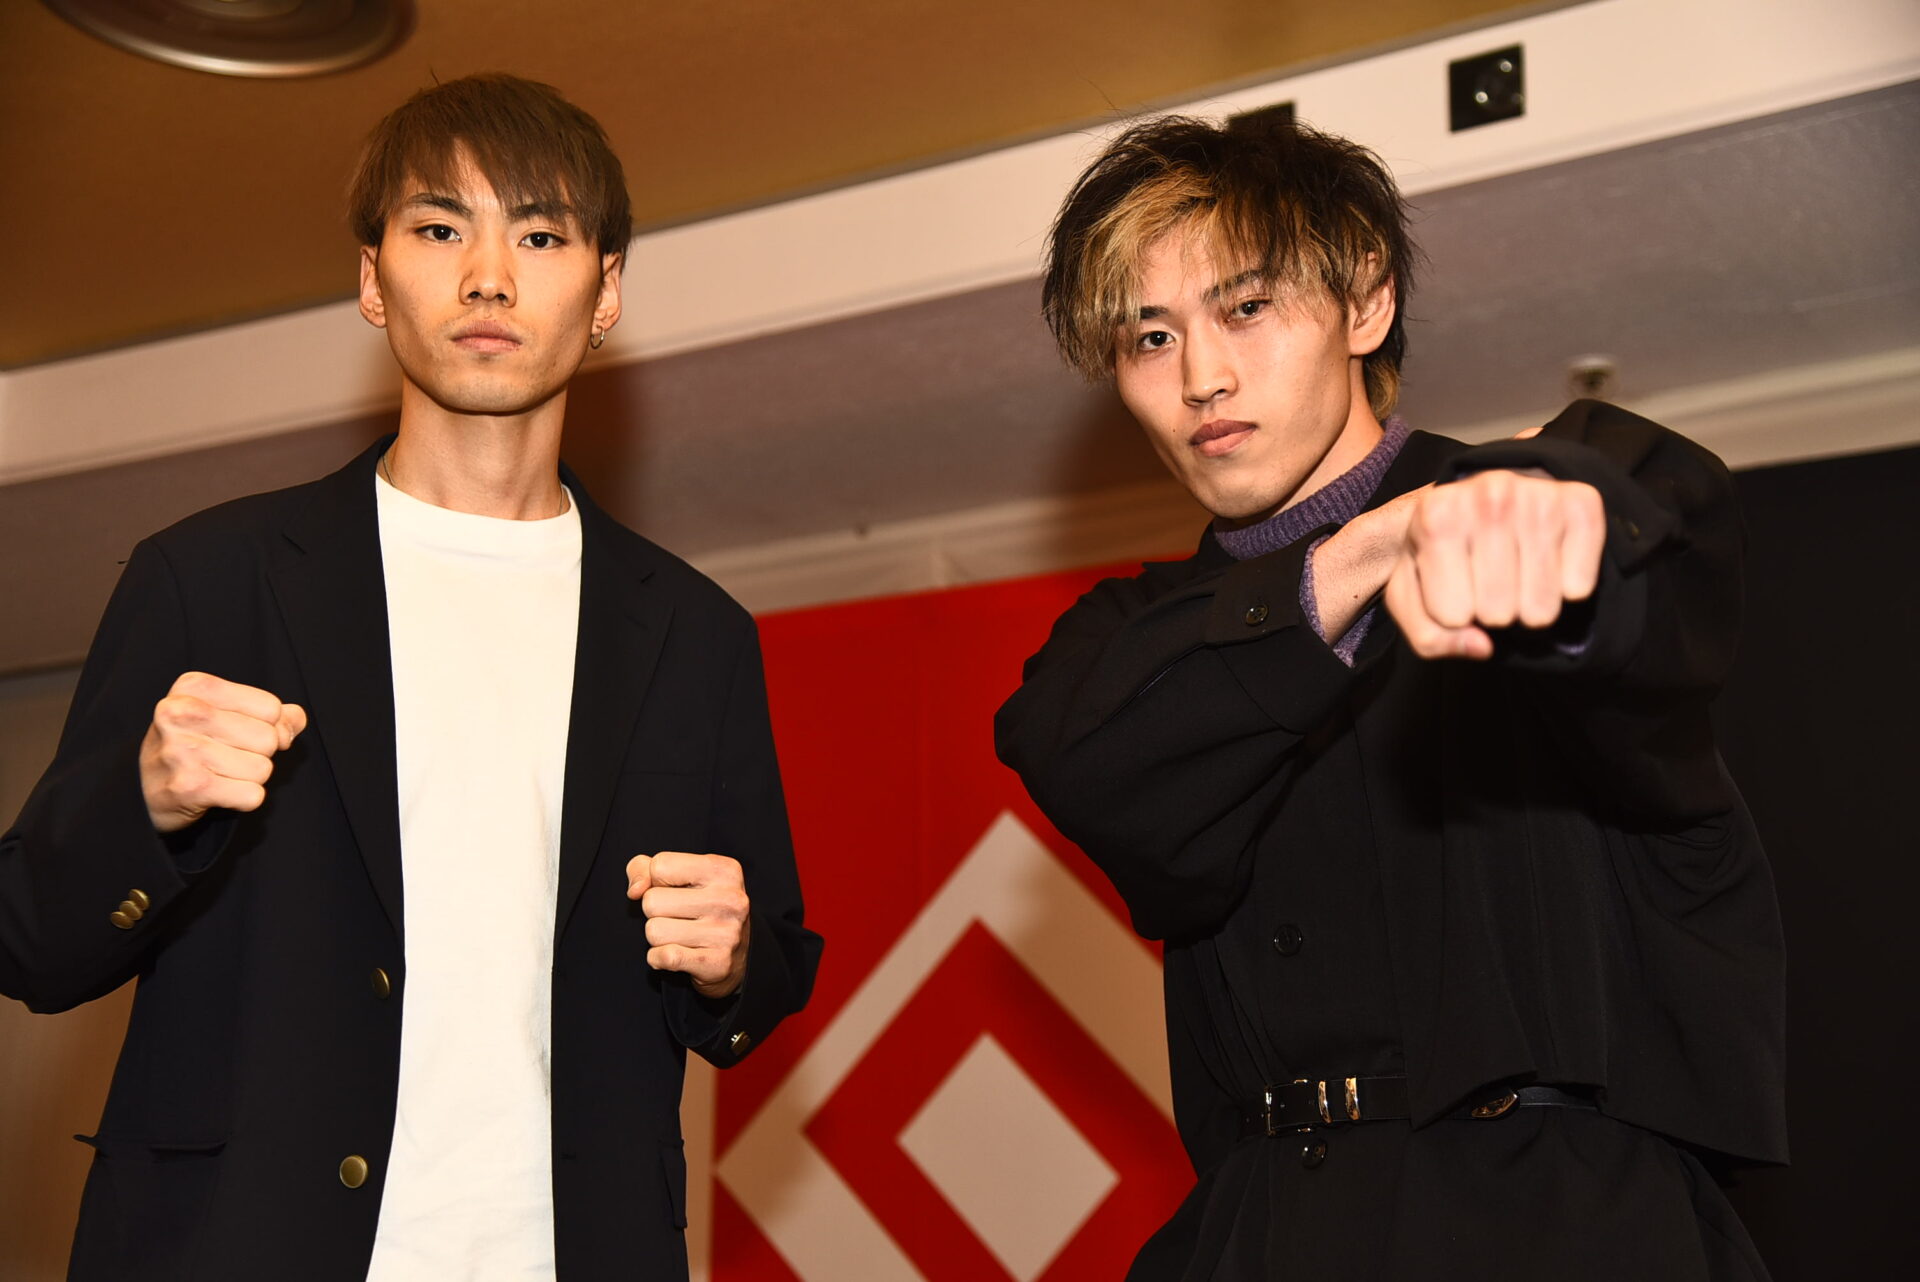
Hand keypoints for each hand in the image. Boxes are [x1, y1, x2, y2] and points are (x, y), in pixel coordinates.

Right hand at [140, 672, 306, 832]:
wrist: (144, 791)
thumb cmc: (194, 745)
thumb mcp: (226, 716)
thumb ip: (272, 714)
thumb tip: (295, 720)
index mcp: (193, 686)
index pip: (271, 708)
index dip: (267, 727)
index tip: (236, 734)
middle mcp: (181, 712)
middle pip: (269, 739)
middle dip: (258, 754)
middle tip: (224, 758)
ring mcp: (181, 750)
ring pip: (263, 768)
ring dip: (249, 778)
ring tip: (217, 774)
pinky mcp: (188, 787)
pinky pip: (253, 795)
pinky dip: (244, 799)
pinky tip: (217, 792)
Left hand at [626, 851, 749, 998]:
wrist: (739, 955)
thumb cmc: (700, 907)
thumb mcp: (680, 876)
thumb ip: (644, 868)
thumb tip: (635, 890)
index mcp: (724, 870)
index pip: (660, 865)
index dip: (656, 881)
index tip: (675, 890)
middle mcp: (730, 899)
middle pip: (652, 901)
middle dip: (655, 911)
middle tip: (678, 916)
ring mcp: (726, 933)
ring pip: (654, 931)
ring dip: (658, 937)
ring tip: (680, 935)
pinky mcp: (717, 963)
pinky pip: (664, 957)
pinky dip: (658, 958)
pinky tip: (676, 954)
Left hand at [1384, 469, 1605, 659]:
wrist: (1473, 500)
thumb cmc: (1438, 554)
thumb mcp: (1410, 595)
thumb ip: (1429, 636)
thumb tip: (1483, 647)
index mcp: (1436, 515)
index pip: (1452, 615)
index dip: (1452, 614)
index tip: (1453, 583)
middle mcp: (1489, 495)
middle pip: (1499, 614)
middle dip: (1491, 611)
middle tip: (1488, 579)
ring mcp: (1539, 496)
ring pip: (1541, 609)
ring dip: (1528, 605)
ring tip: (1516, 572)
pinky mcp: (1582, 503)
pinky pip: (1580, 588)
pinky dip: (1566, 589)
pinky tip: (1548, 562)